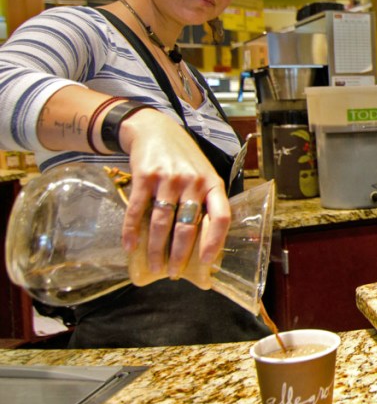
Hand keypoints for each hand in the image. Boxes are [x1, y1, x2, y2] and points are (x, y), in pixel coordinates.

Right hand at [119, 109, 230, 277]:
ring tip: (154, 266)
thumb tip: (204, 242)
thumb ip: (205, 201)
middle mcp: (193, 181)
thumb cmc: (183, 159)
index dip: (215, 241)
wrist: (155, 129)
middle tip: (174, 273)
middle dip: (180, 255)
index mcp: (212, 183)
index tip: (206, 262)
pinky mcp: (145, 176)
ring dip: (156, 249)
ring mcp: (168, 179)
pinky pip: (137, 210)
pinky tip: (130, 246)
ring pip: (161, 223)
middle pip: (187, 227)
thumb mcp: (203, 175)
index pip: (221, 216)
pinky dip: (131, 231)